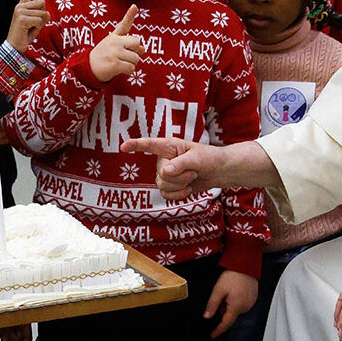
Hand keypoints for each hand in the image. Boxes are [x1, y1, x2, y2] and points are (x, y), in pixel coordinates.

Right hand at [7, 0, 50, 52]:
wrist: (14, 46)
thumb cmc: (25, 35)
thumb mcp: (36, 23)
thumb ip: (42, 15)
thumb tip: (47, 12)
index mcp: (22, 5)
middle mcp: (19, 6)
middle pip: (43, 3)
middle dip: (43, 15)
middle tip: (33, 25)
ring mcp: (19, 11)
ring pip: (42, 13)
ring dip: (40, 24)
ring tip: (30, 29)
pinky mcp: (21, 18)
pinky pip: (39, 20)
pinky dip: (38, 28)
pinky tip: (28, 31)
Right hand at [89, 5, 143, 81]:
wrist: (88, 68)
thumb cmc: (104, 56)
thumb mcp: (114, 46)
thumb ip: (130, 45)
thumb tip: (143, 49)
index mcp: (114, 37)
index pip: (124, 25)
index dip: (130, 15)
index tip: (134, 6)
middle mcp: (114, 43)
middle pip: (137, 45)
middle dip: (135, 52)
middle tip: (124, 57)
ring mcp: (114, 53)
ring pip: (136, 59)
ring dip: (131, 64)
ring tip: (120, 64)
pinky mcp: (114, 65)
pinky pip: (131, 68)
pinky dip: (128, 71)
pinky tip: (120, 71)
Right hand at [121, 138, 278, 198]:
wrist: (219, 172)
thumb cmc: (209, 158)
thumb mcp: (197, 158)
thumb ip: (180, 164)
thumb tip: (164, 172)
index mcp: (169, 146)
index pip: (149, 145)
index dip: (135, 145)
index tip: (122, 147)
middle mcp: (164, 159)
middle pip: (160, 174)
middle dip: (179, 177)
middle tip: (194, 171)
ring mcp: (165, 173)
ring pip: (162, 185)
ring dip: (180, 186)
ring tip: (192, 177)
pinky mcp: (170, 185)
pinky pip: (166, 194)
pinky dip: (179, 195)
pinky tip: (188, 189)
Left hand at [204, 270, 257, 337]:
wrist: (246, 266)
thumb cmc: (233, 276)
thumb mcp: (219, 289)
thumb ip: (212, 304)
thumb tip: (207, 316)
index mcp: (236, 308)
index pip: (226, 324)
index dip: (218, 330)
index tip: (212, 335)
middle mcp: (244, 308)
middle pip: (229, 314)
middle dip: (222, 308)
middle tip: (220, 295)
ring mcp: (249, 304)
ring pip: (235, 309)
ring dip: (229, 304)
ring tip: (228, 290)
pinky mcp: (252, 298)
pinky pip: (241, 304)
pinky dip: (235, 300)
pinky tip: (234, 289)